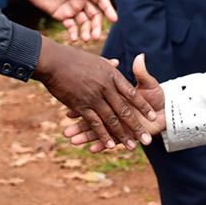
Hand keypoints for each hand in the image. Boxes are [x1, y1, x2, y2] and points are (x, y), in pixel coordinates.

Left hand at [20, 0, 117, 42]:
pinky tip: (74, 38)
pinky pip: (71, 26)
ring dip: (87, 31)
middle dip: (96, 25)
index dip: (108, 9)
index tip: (113, 19)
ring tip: (85, 39)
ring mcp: (72, 8)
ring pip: (84, 22)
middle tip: (96, 36)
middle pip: (94, 14)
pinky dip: (74, 32)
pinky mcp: (62, 15)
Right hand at [34, 38, 155, 150]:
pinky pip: (95, 123)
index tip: (153, 116)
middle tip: (146, 139)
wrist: (53, 59)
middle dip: (136, 126)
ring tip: (132, 146)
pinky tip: (110, 145)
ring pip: (112, 119)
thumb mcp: (95, 59)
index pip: (132, 93)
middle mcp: (105, 86)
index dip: (143, 105)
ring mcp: (93, 97)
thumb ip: (108, 65)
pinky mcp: (81, 105)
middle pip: (125, 110)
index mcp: (111, 74)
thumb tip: (118, 63)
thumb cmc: (72, 58)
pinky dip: (103, 135)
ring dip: (122, 135)